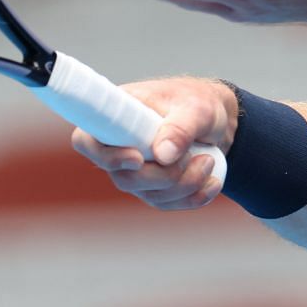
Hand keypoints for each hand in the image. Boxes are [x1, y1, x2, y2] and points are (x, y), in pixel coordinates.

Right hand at [69, 77, 234, 210]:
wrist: (219, 120)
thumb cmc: (199, 102)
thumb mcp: (196, 107)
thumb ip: (180, 127)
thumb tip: (162, 155)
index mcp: (117, 116)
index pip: (87, 141)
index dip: (106, 156)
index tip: (138, 159)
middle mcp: (119, 146)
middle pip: (123, 178)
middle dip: (165, 176)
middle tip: (197, 158)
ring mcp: (135, 171)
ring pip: (149, 195)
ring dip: (186, 184)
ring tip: (209, 160)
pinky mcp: (154, 187)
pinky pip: (167, 204)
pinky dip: (194, 197)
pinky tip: (213, 182)